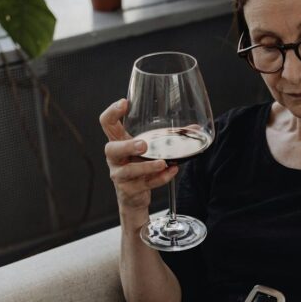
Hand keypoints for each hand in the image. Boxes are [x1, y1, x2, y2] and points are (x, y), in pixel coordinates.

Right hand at [99, 99, 178, 221]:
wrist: (134, 198)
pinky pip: (145, 184)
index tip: (124, 103)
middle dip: (127, 146)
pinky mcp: (130, 190)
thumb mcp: (149, 150)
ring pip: (129, 171)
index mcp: (118, 142)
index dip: (112, 112)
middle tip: (143, 145)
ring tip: (162, 163)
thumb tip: (194, 128)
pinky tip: (171, 171)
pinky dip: (160, 179)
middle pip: (112, 149)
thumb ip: (166, 138)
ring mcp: (120, 175)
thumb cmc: (140, 167)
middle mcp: (115, 159)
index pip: (107, 124)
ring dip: (147, 166)